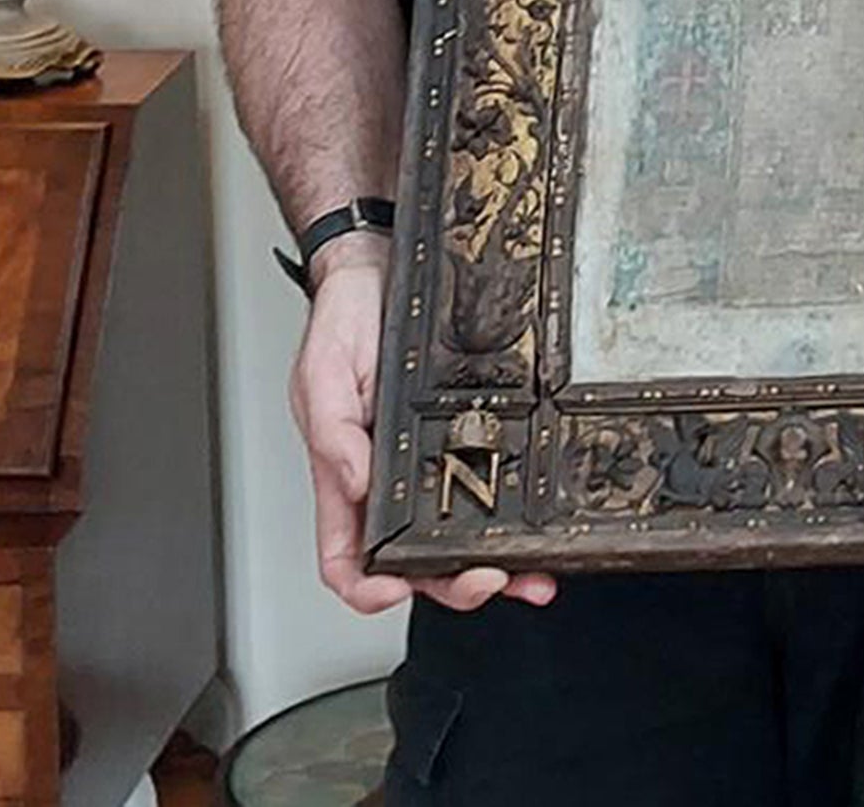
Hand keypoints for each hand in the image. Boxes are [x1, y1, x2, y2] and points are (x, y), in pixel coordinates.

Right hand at [290, 234, 554, 615]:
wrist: (379, 271)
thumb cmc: (343, 322)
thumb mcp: (321, 373)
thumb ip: (331, 432)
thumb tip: (354, 483)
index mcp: (347, 476)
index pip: (346, 558)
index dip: (366, 589)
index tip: (396, 593)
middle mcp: (389, 480)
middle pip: (416, 562)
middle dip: (452, 585)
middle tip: (489, 581)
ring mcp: (430, 463)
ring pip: (462, 538)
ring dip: (497, 566)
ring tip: (532, 575)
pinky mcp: (467, 437)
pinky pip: (494, 488)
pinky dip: (517, 519)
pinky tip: (542, 529)